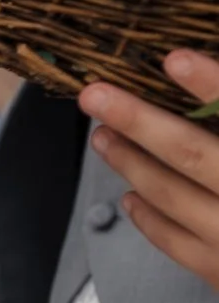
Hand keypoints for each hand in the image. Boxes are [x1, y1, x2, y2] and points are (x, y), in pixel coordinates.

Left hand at [77, 51, 218, 292]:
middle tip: (95, 95)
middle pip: (194, 153)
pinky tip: (132, 195)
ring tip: (103, 136)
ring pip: (174, 196)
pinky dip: (149, 217)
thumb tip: (215, 86)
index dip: (214, 83)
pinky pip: (176, 242)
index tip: (175, 59)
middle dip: (140, 121)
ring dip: (132, 162)